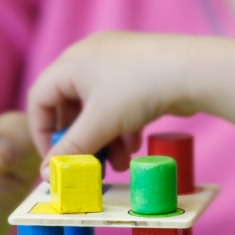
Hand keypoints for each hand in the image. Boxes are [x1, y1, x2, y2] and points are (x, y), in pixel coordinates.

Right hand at [27, 31, 201, 178]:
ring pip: (97, 111)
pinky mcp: (138, 74)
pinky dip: (122, 129)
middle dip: (82, 142)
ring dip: (104, 141)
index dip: (42, 133)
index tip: (54, 161)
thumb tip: (45, 175)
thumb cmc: (139, 89)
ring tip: (120, 163)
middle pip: (70, 108)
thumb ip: (70, 151)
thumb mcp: (100, 124)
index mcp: (70, 63)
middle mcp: (89, 59)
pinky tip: (134, 147)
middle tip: (89, 167)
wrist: (195, 72)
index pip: (39, 99)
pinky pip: (118, 106)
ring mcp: (115, 65)